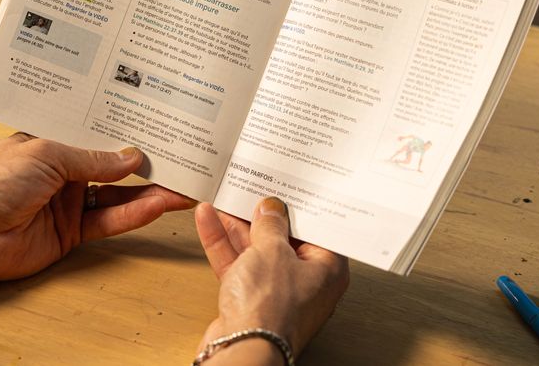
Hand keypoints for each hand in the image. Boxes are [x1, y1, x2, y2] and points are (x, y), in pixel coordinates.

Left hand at [0, 133, 194, 280]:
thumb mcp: (47, 154)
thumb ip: (92, 159)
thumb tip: (131, 157)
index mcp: (52, 141)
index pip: (98, 133)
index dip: (127, 130)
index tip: (160, 124)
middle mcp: (64, 170)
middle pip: (114, 165)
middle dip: (148, 162)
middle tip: (185, 156)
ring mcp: (69, 202)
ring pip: (119, 194)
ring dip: (150, 191)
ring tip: (185, 185)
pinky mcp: (72, 232)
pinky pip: (109, 221)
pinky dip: (134, 214)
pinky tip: (159, 205)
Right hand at [195, 198, 348, 359]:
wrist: (242, 348)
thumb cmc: (270, 309)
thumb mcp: (272, 250)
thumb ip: (270, 225)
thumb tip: (271, 210)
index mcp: (328, 270)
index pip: (316, 229)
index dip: (298, 208)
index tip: (284, 190)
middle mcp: (306, 283)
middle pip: (283, 240)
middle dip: (262, 216)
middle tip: (251, 193)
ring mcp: (277, 293)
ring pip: (256, 252)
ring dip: (237, 227)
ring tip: (224, 201)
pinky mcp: (251, 301)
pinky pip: (239, 265)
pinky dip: (224, 244)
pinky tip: (210, 222)